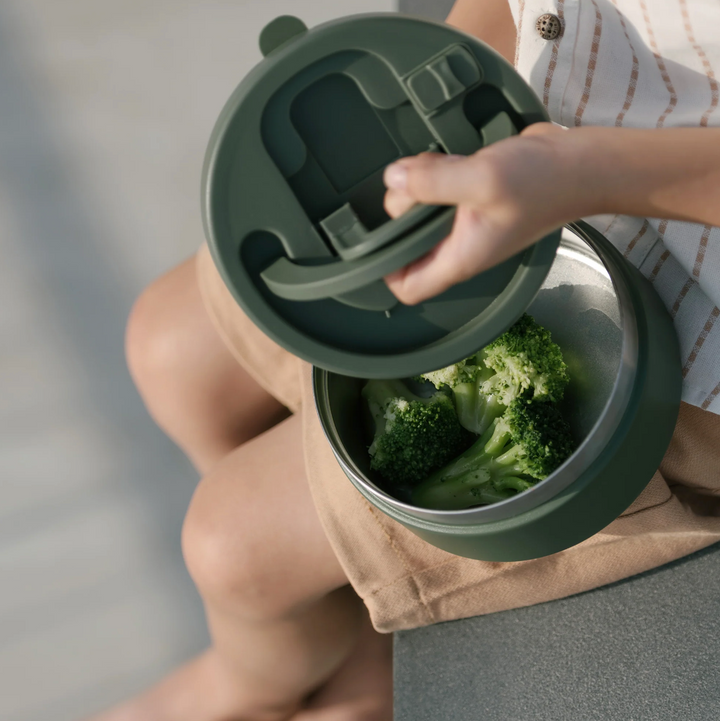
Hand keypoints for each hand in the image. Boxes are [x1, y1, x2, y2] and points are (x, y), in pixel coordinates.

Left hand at [382, 123, 588, 304]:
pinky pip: (436, 192)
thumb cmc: (541, 180)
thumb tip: (391, 178)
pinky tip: (443, 157)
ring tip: (433, 166)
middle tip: (414, 184)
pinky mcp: (471, 198)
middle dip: (399, 215)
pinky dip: (431, 175)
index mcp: (460, 258)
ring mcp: (465, 222)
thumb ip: (432, 181)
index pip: (408, 288)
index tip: (378, 236)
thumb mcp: (482, 180)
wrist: (582, 163)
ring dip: (415, 189)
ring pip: (418, 216)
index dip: (386, 272)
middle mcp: (459, 246)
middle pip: (406, 246)